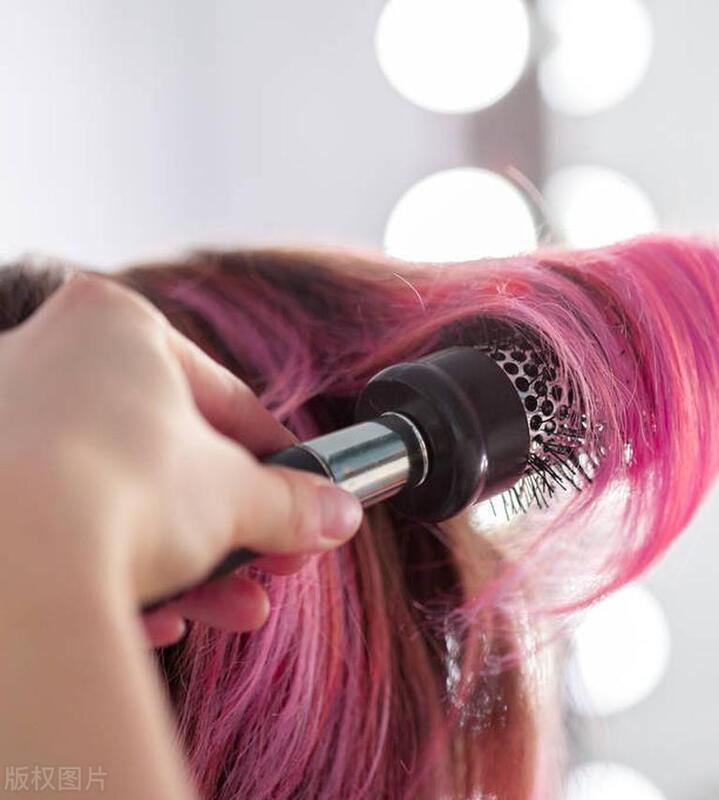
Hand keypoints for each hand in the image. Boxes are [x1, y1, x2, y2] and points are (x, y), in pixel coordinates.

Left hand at [0, 273, 361, 645]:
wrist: (10, 564)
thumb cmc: (117, 488)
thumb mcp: (239, 496)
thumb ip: (293, 501)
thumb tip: (337, 513)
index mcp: (112, 324)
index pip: (221, 397)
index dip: (278, 461)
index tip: (304, 501)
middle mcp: (41, 355)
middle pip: (162, 454)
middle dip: (228, 525)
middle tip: (272, 565)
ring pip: (109, 497)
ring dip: (182, 561)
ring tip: (231, 609)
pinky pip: (54, 530)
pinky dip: (107, 573)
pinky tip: (156, 618)